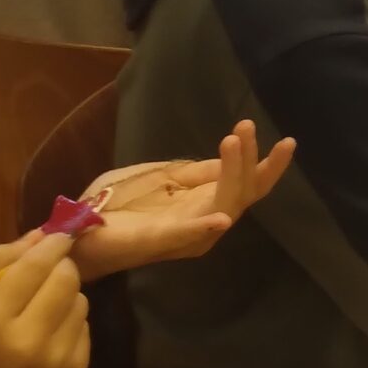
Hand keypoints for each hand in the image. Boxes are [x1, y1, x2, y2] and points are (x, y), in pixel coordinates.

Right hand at [0, 233, 89, 367]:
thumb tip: (39, 233)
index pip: (36, 265)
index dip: (52, 245)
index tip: (57, 237)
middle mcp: (30, 339)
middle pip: (67, 278)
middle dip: (61, 268)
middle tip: (47, 275)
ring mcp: (58, 359)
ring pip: (81, 301)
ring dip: (66, 297)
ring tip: (42, 312)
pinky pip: (86, 328)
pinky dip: (71, 324)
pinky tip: (49, 338)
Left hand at [69, 120, 294, 280]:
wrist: (80, 229)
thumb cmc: (119, 202)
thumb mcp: (164, 176)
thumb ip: (197, 172)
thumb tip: (234, 157)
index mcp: (205, 204)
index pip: (247, 184)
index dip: (266, 164)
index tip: (287, 140)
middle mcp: (205, 221)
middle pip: (243, 193)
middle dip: (251, 161)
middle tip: (247, 127)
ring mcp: (186, 234)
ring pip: (224, 205)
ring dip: (233, 174)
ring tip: (233, 142)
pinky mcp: (161, 240)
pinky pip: (188, 235)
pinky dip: (206, 225)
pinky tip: (223, 217)